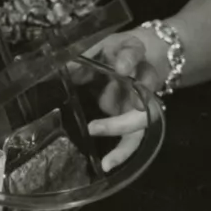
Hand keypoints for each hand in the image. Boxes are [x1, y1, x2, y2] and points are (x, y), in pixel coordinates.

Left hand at [80, 29, 166, 171]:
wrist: (145, 54)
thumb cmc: (115, 50)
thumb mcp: (101, 44)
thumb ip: (86, 53)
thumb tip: (64, 66)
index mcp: (134, 52)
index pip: (134, 52)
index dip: (129, 59)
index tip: (120, 67)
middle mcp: (144, 79)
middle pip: (145, 98)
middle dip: (123, 115)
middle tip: (95, 127)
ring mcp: (142, 101)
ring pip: (142, 123)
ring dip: (125, 144)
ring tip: (107, 162)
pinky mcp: (136, 118)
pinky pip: (132, 138)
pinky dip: (121, 153)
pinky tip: (107, 165)